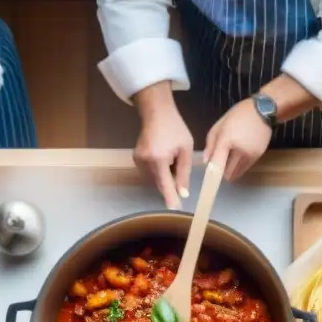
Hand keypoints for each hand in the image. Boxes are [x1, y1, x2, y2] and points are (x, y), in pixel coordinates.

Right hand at [134, 83, 193, 209]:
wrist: (157, 113)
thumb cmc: (175, 129)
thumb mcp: (185, 150)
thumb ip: (184, 173)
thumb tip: (182, 193)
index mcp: (158, 159)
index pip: (165, 184)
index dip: (170, 198)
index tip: (174, 209)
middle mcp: (145, 161)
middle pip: (159, 183)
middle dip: (170, 182)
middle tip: (178, 166)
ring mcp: (138, 160)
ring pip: (154, 179)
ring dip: (164, 176)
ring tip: (171, 158)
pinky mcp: (136, 159)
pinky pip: (150, 173)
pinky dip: (158, 171)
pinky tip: (163, 158)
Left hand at [203, 98, 271, 181]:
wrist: (262, 110)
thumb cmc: (237, 115)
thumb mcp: (219, 126)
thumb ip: (210, 144)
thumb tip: (206, 161)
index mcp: (226, 139)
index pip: (217, 164)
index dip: (212, 176)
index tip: (207, 183)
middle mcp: (239, 150)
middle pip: (227, 173)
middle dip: (221, 173)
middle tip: (218, 166)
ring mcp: (250, 154)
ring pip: (237, 173)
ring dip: (230, 171)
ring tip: (229, 160)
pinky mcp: (257, 156)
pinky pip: (245, 168)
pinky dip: (239, 167)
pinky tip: (237, 158)